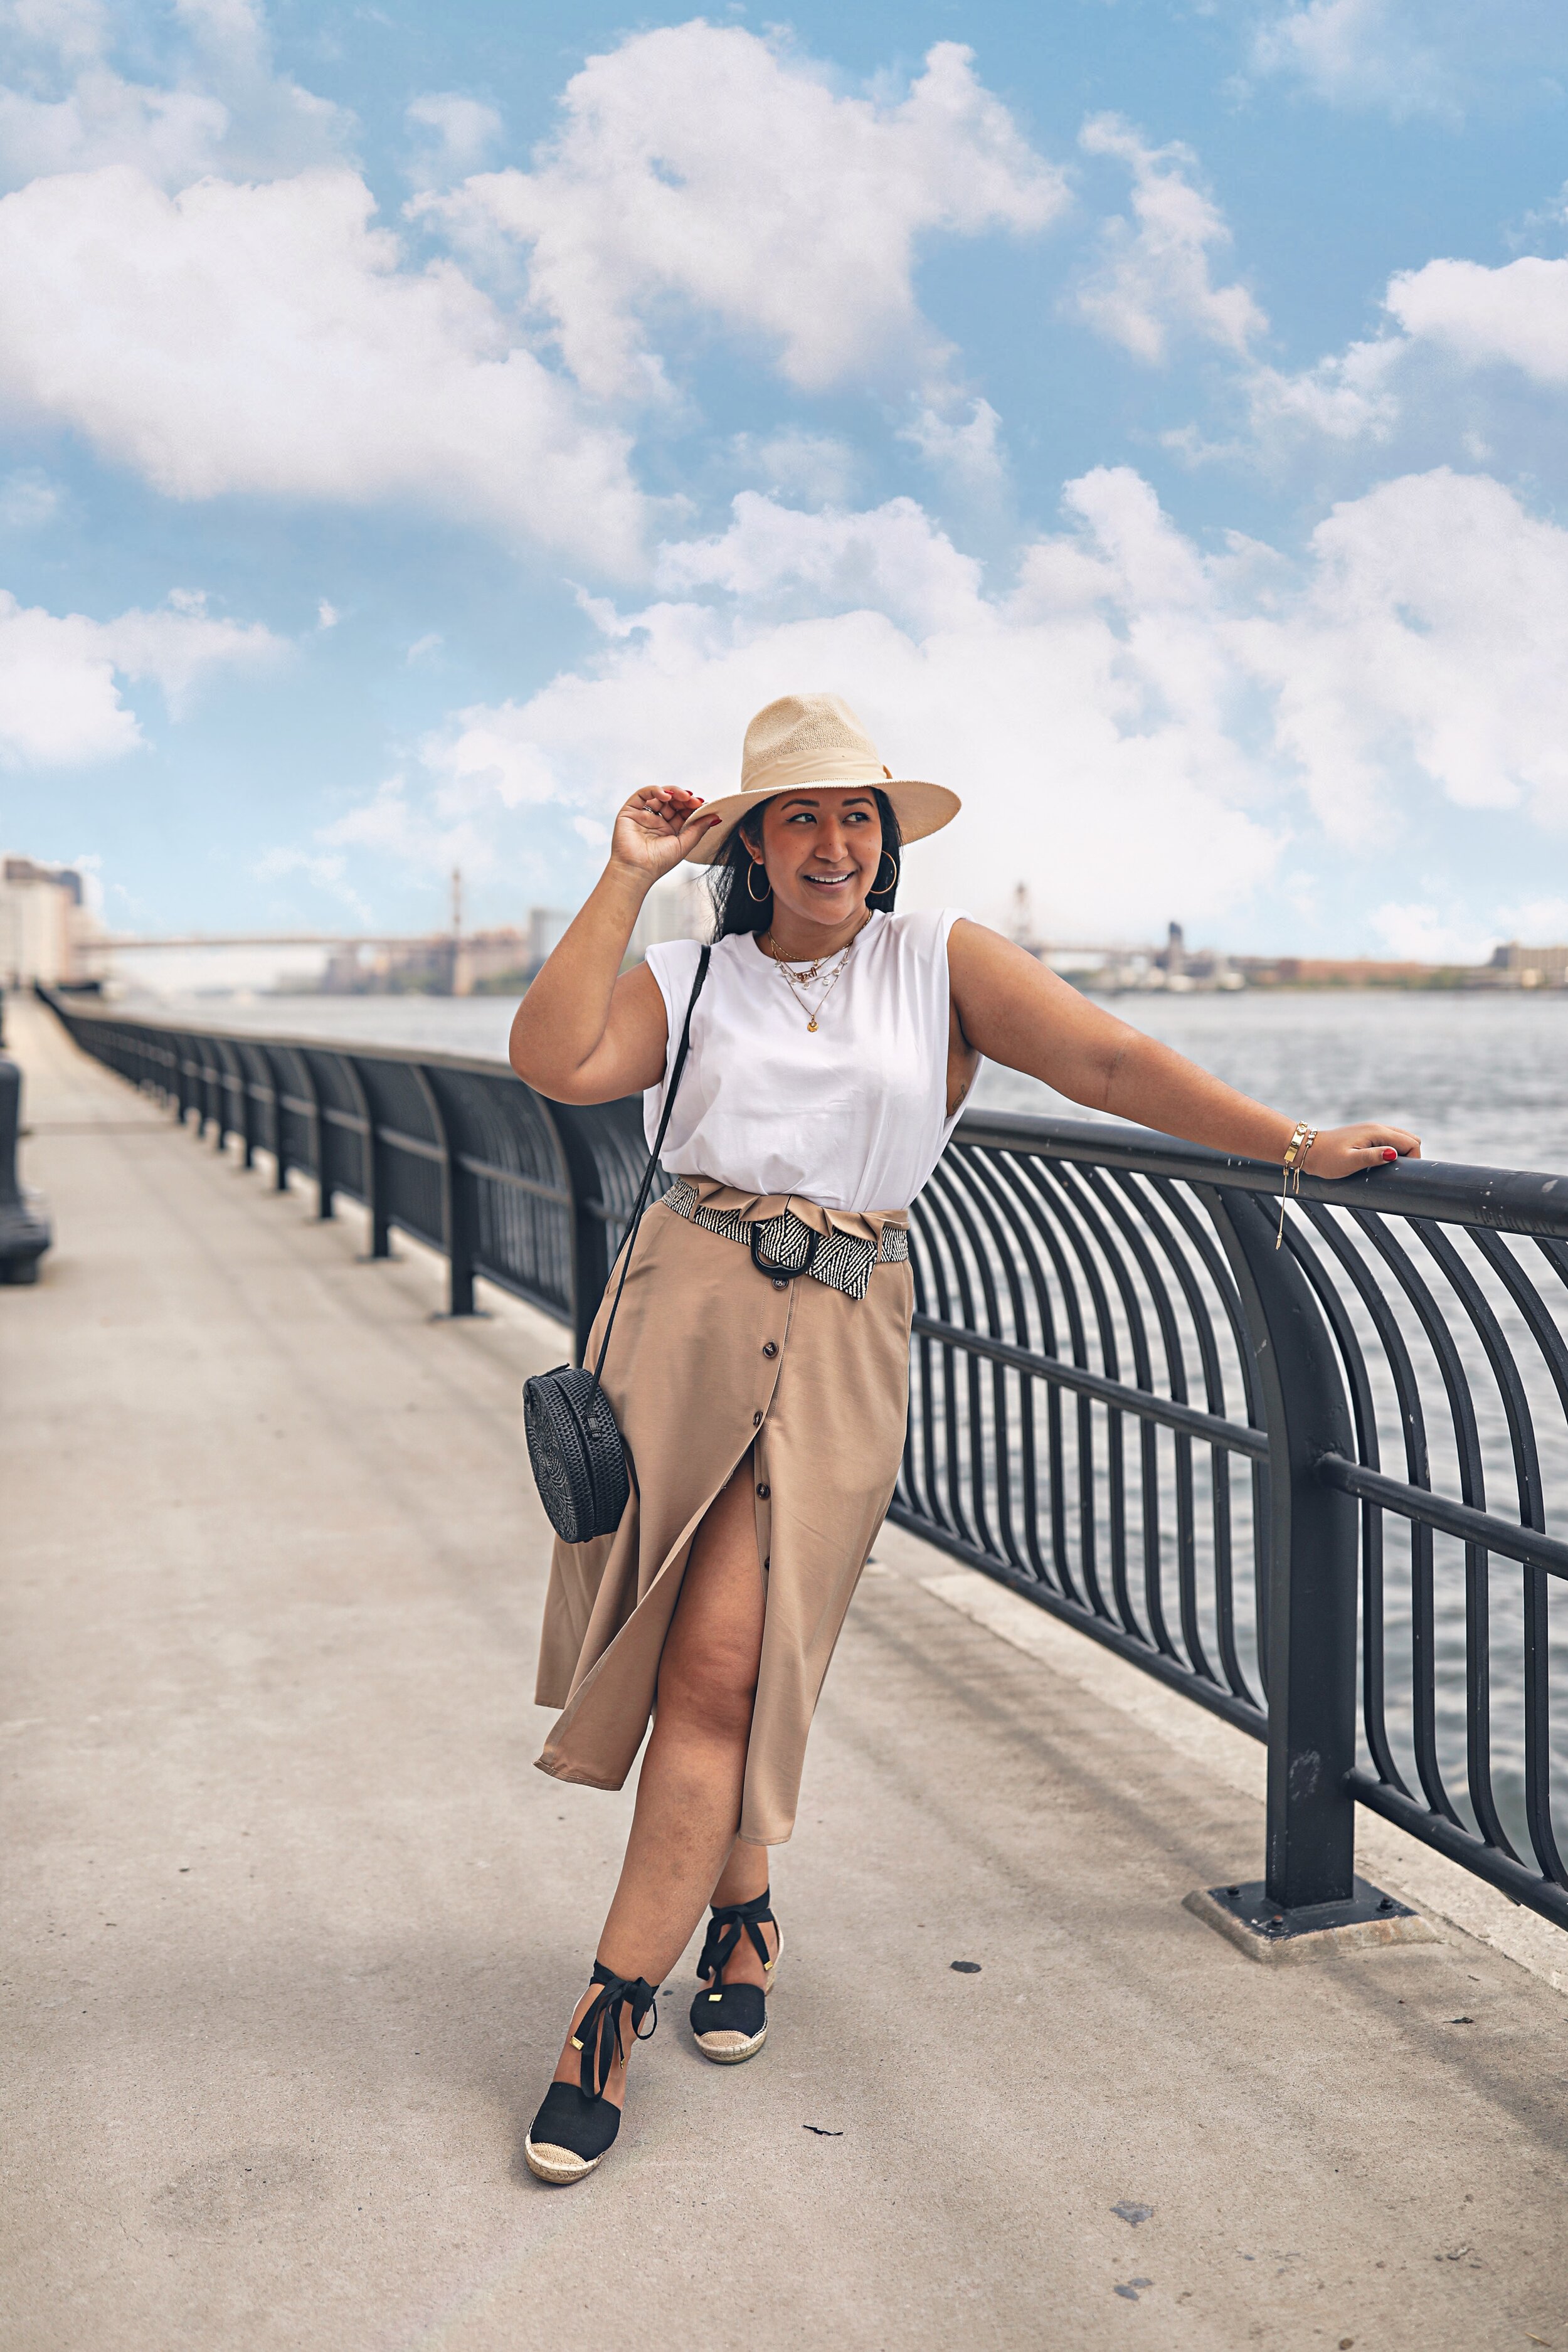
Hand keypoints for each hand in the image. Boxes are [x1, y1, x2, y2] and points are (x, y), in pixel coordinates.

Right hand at [610, 787, 721, 883]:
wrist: (637, 870)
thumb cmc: (659, 862)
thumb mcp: (684, 844)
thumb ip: (698, 829)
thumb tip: (715, 816)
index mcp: (669, 829)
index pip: (682, 811)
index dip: (692, 806)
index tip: (703, 804)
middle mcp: (656, 820)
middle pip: (672, 801)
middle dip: (685, 798)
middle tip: (694, 800)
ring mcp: (643, 814)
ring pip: (660, 795)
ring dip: (673, 792)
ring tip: (684, 796)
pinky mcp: (630, 810)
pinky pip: (643, 794)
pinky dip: (655, 790)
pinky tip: (666, 795)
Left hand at [1303, 1122, 1421, 1178]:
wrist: (1307, 1150)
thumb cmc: (1326, 1159)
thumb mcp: (1349, 1162)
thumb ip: (1372, 1157)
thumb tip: (1393, 1155)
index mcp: (1377, 1132)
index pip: (1411, 1142)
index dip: (1413, 1159)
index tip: (1400, 1174)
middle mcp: (1378, 1127)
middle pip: (1410, 1139)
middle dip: (1410, 1156)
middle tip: (1394, 1173)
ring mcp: (1372, 1130)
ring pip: (1400, 1139)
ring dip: (1401, 1153)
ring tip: (1386, 1169)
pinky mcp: (1367, 1135)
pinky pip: (1389, 1140)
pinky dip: (1392, 1150)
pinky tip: (1379, 1163)